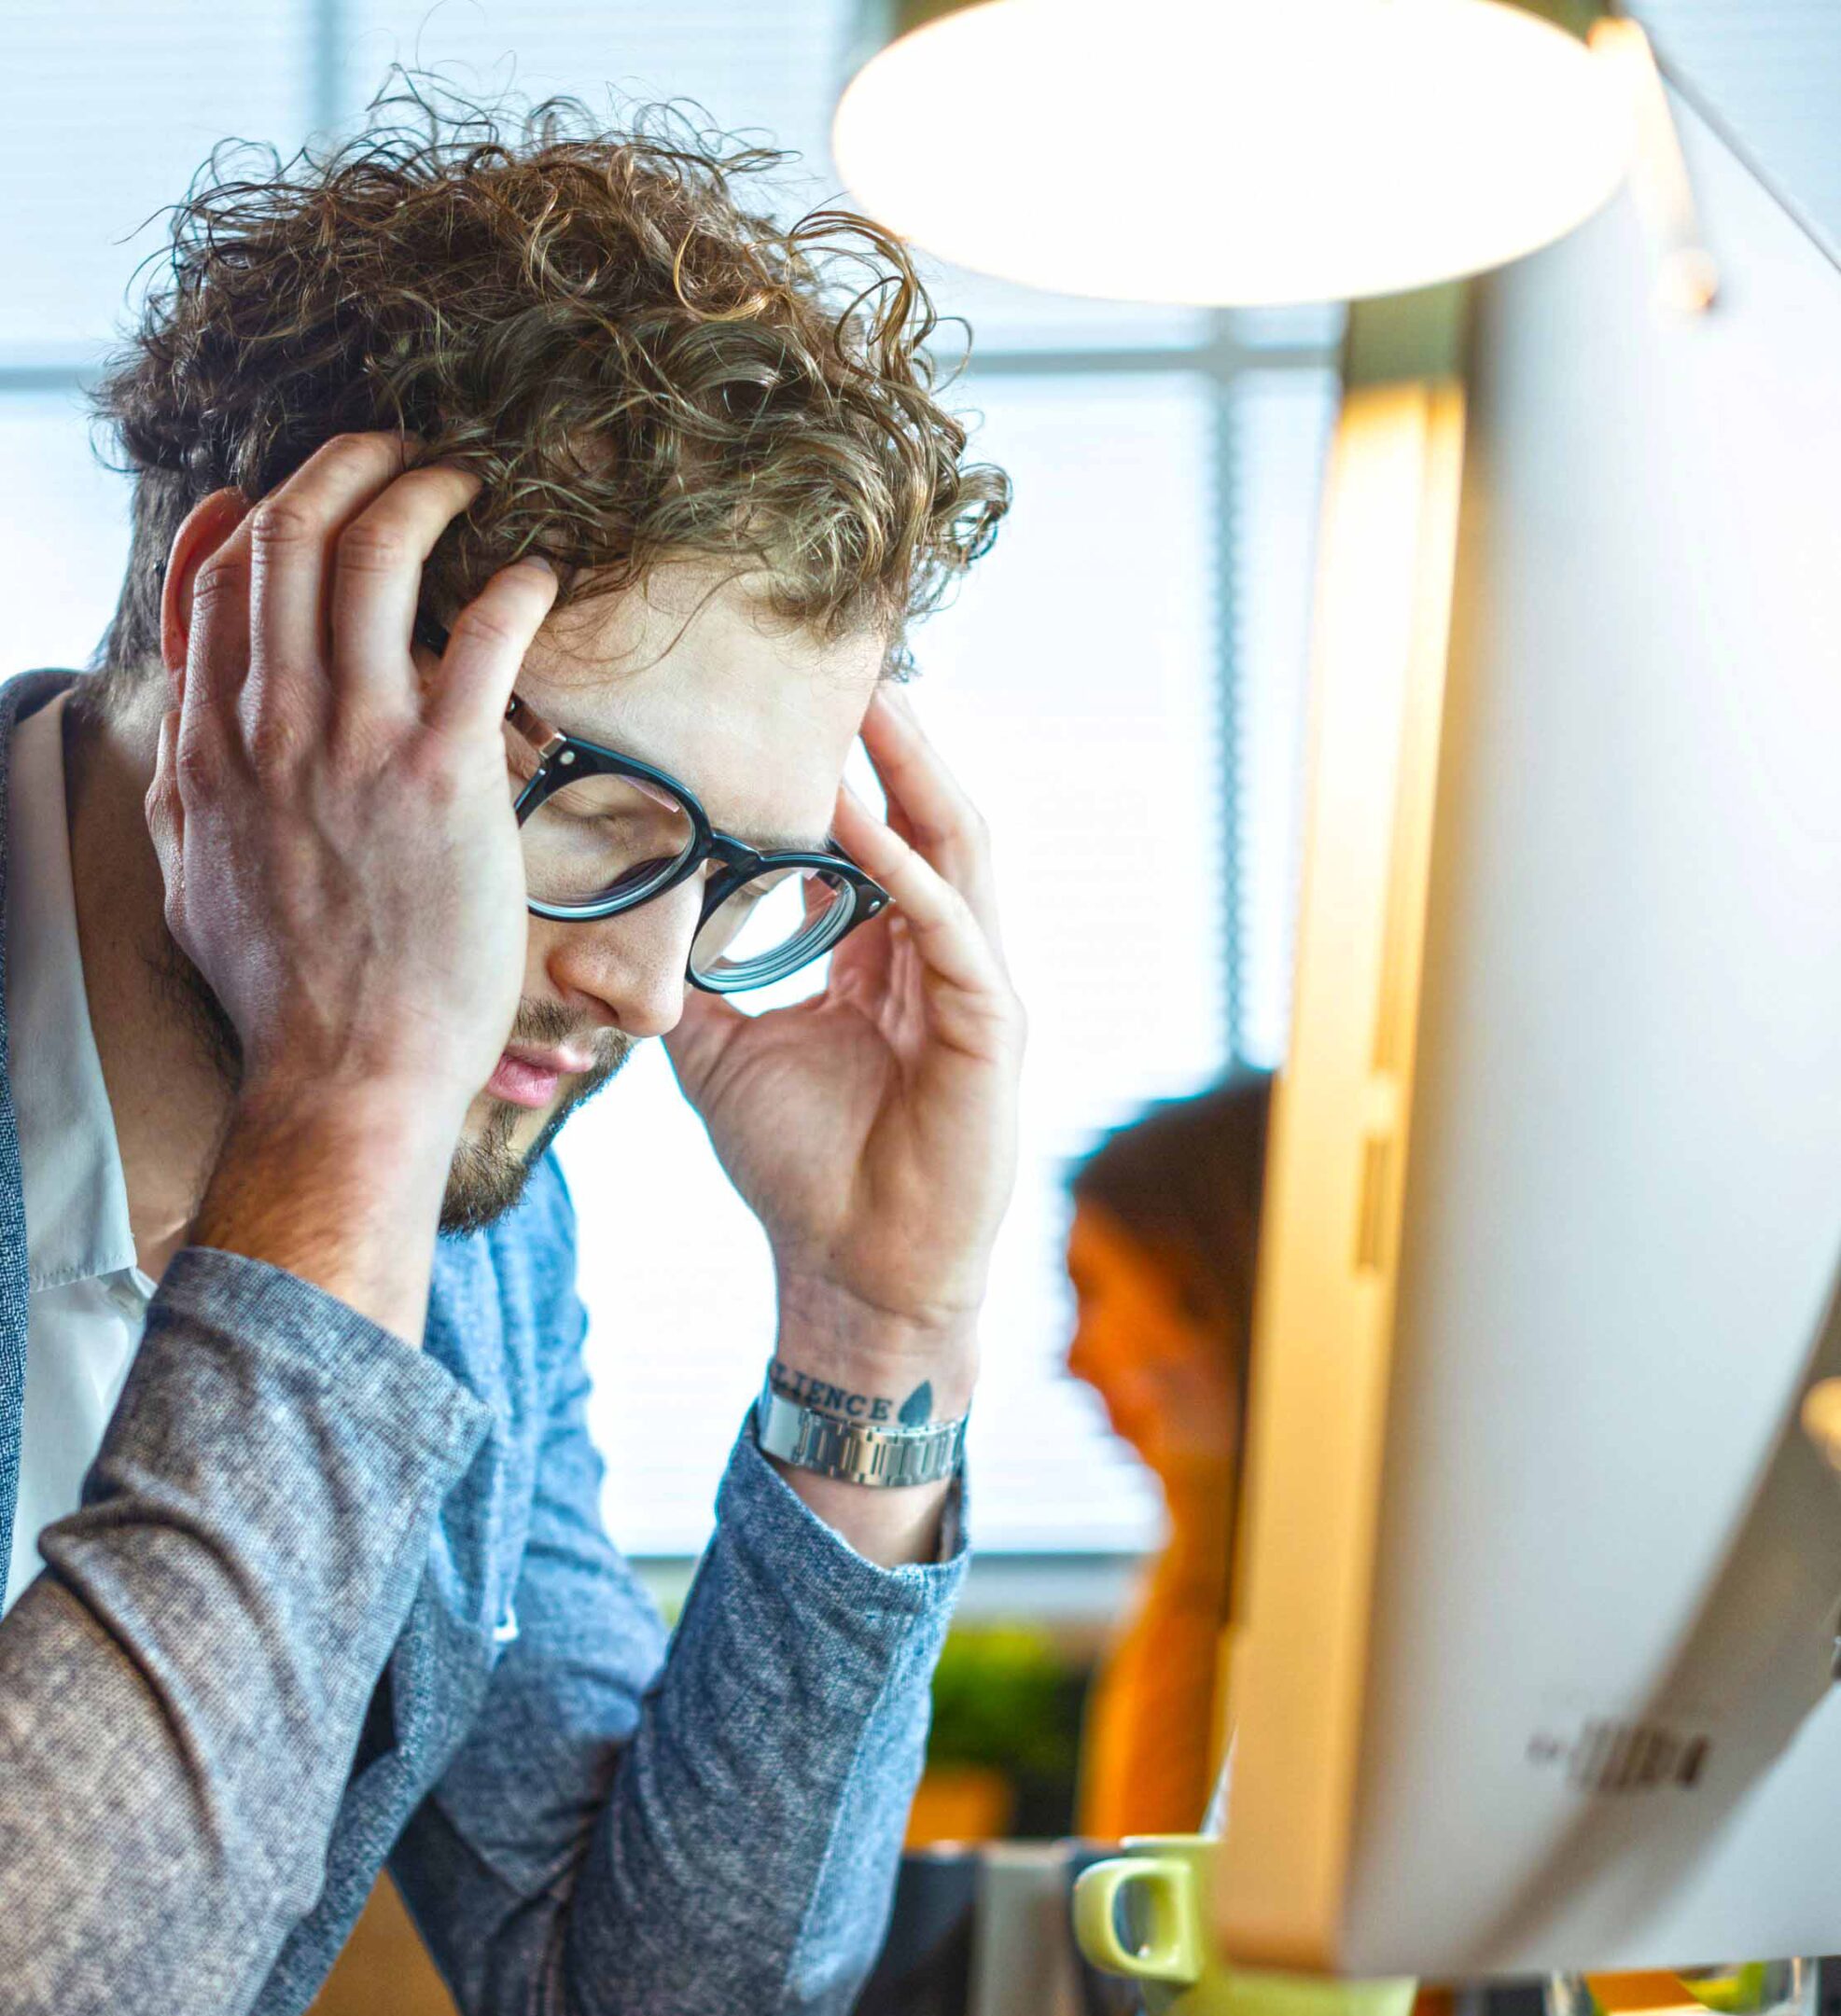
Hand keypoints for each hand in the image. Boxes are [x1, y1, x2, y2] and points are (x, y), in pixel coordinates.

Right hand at [149, 431, 557, 1125]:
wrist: (344, 1074)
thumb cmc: (281, 994)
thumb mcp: (186, 877)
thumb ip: (182, 783)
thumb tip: (185, 721)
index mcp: (208, 745)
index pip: (215, 581)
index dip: (258, 511)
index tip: (303, 491)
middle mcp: (272, 725)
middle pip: (287, 536)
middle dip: (345, 466)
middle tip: (398, 454)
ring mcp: (355, 745)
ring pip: (372, 555)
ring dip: (422, 493)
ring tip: (466, 483)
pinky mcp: (444, 778)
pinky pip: (480, 638)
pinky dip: (512, 585)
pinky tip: (537, 575)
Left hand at [666, 687, 1023, 1408]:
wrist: (849, 1277)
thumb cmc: (799, 1170)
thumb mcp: (722, 1052)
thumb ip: (693, 978)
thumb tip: (620, 918)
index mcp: (888, 954)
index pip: (878, 831)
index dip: (847, 763)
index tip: (794, 691)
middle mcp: (941, 955)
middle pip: (928, 816)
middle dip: (894, 737)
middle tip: (850, 654)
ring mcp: (975, 988)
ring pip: (956, 852)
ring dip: (913, 776)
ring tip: (873, 701)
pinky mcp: (990, 1031)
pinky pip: (952, 932)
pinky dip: (910, 874)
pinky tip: (865, 825)